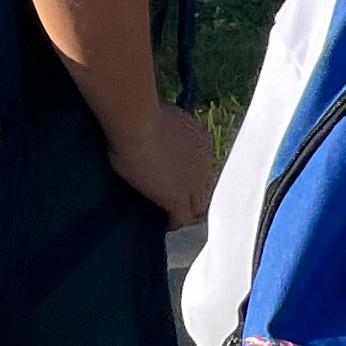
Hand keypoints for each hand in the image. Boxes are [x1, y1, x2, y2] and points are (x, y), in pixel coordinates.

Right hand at [110, 104, 215, 230]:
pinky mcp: (178, 198)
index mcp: (203, 142)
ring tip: (167, 217)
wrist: (140, 127)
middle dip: (190, 195)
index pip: (200, 167)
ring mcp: (194, 183)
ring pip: (196, 206)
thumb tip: (160, 132)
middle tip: (172, 202)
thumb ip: (170, 131)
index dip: (188, 175)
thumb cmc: (145, 118)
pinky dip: (173, 224)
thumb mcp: (167, 119)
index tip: (174, 178)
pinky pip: (181, 219)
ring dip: (183, 212)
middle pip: (202, 187)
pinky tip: (162, 226)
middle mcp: (205, 164)